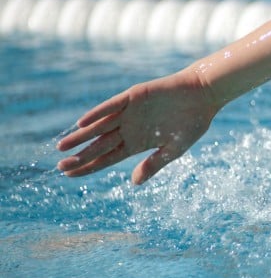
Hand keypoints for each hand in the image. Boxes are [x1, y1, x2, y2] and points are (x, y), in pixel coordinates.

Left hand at [57, 70, 219, 183]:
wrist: (203, 94)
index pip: (107, 157)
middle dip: (80, 155)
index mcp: (137, 143)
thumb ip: (153, 164)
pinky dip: (97, 113)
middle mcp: (129, 128)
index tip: (70, 175)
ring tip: (62, 147)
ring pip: (99, 126)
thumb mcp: (174, 149)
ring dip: (81, 136)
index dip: (89, 166)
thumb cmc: (192, 122)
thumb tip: (134, 183)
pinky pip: (111, 106)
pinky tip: (82, 122)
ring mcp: (129, 112)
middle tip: (59, 166)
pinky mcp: (133, 96)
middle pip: (99, 144)